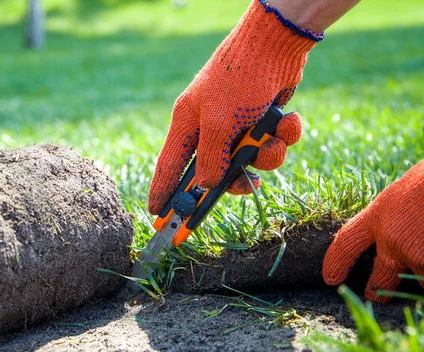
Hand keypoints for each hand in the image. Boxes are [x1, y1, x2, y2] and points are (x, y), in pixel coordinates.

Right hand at [148, 0, 322, 213]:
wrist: (277, 44)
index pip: (169, 166)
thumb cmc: (239, 81)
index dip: (162, 192)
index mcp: (187, 124)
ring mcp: (236, 125)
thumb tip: (208, 186)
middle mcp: (209, 127)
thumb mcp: (219, 125)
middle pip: (215, 170)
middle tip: (248, 186)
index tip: (157, 214)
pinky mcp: (261, 120)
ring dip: (267, 154)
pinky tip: (287, 119)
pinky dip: (283, 135)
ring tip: (274, 138)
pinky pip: (271, 143)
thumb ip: (211, 160)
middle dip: (236, 177)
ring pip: (249, 160)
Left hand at [323, 160, 423, 302]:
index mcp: (380, 215)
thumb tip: (406, 229)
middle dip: (377, 289)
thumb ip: (401, 216)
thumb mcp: (408, 190)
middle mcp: (392, 240)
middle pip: (379, 278)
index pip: (347, 243)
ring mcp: (417, 256)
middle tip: (375, 294)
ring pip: (421, 280)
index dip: (336, 262)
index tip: (330, 277)